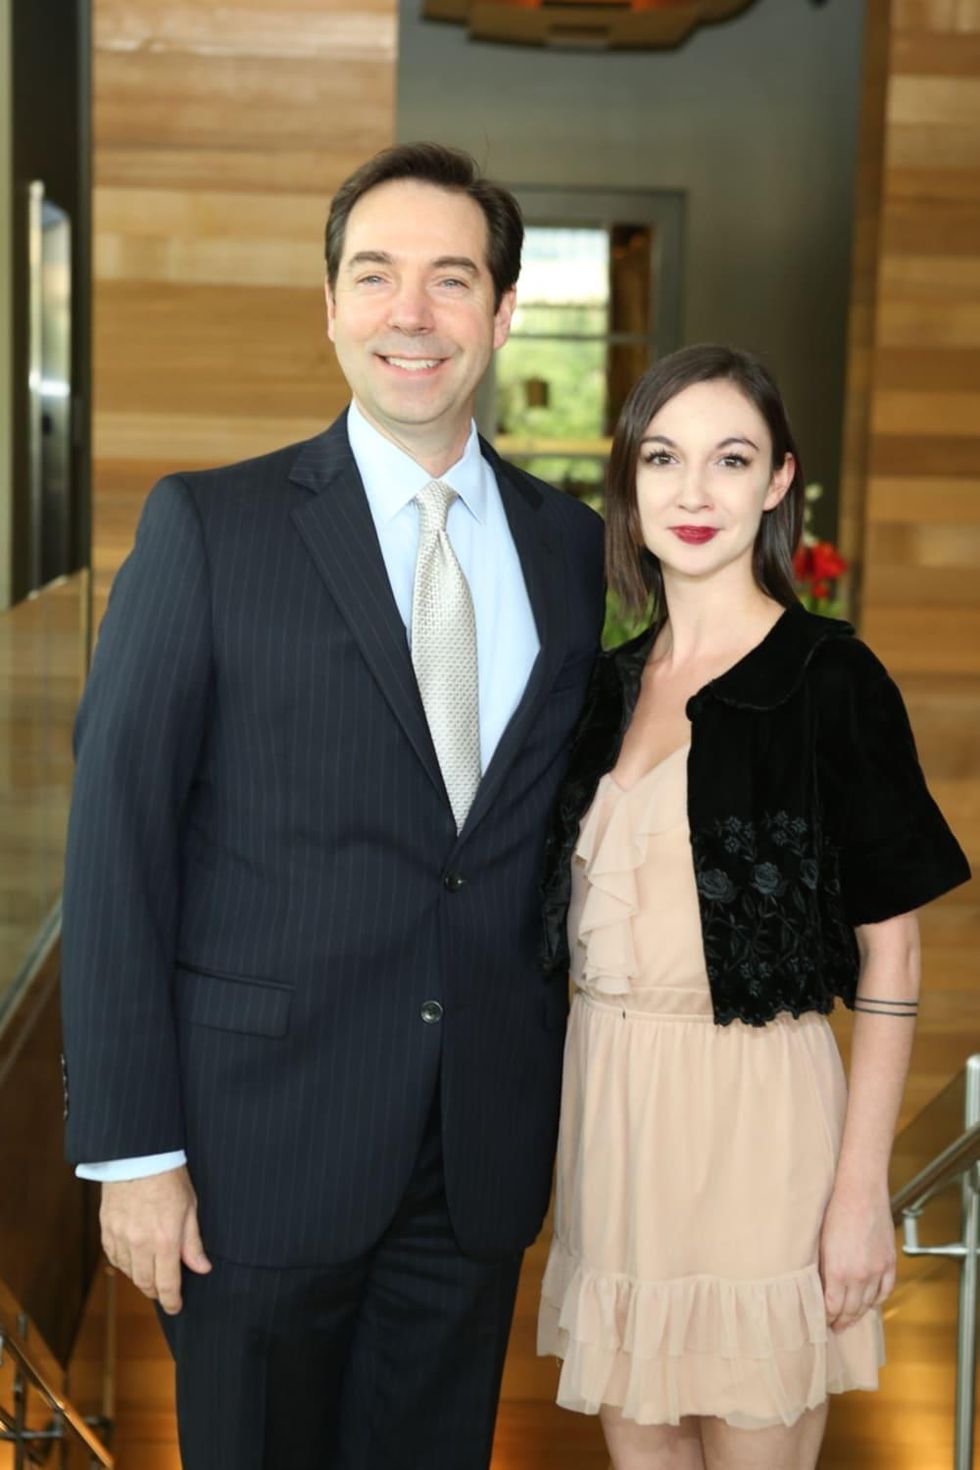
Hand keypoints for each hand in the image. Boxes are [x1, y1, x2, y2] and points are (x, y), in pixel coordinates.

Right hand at [100, 1166, 211, 1314]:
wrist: (138, 1157)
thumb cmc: (169, 1179)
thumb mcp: (190, 1209)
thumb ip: (193, 1243)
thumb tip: (202, 1268)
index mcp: (165, 1240)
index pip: (167, 1284)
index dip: (172, 1301)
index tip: (176, 1307)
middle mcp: (140, 1244)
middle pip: (146, 1283)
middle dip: (157, 1292)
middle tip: (166, 1292)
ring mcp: (120, 1238)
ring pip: (129, 1273)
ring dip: (141, 1278)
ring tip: (152, 1274)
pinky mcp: (107, 1231)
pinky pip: (114, 1259)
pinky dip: (125, 1265)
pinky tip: (134, 1260)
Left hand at [819, 1178, 895, 1331]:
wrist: (861, 1192)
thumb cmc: (835, 1212)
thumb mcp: (820, 1243)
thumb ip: (822, 1269)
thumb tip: (819, 1289)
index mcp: (837, 1271)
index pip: (832, 1307)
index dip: (827, 1317)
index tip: (823, 1321)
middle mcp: (859, 1276)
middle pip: (850, 1310)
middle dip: (841, 1321)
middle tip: (835, 1327)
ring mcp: (876, 1270)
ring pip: (868, 1304)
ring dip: (858, 1314)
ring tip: (850, 1320)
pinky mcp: (889, 1263)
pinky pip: (885, 1291)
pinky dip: (877, 1301)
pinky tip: (870, 1304)